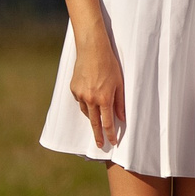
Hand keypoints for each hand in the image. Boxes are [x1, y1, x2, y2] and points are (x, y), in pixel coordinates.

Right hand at [69, 35, 124, 150]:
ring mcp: (80, 94)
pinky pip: (80, 101)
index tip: (111, 143)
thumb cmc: (110, 65)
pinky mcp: (73, 89)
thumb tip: (121, 118)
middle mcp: (90, 99)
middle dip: (97, 135)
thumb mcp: (120, 83)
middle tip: (99, 145)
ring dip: (92, 118)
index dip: (109, 134)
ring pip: (87, 112)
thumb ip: (120, 102)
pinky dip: (86, 104)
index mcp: (104, 98)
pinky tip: (91, 99)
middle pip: (94, 122)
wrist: (92, 50)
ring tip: (98, 121)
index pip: (107, 122)